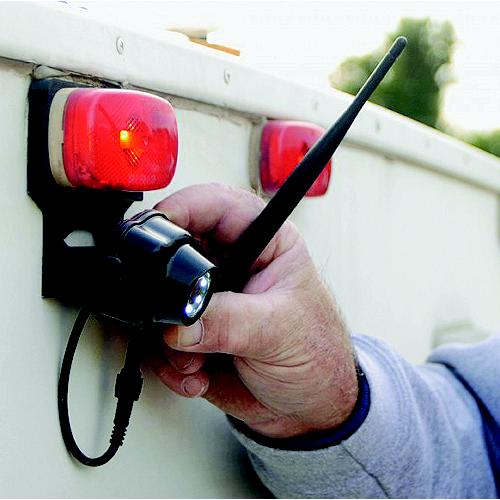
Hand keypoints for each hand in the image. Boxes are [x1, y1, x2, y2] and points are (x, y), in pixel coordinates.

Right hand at [152, 183, 357, 438]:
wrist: (309, 406)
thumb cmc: (317, 355)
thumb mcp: (279, 330)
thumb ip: (229, 322)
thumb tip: (180, 321)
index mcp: (264, 244)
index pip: (217, 205)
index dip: (182, 207)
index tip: (156, 229)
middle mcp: (232, 266)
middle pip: (176, 249)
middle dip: (163, 284)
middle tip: (175, 316)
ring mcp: (209, 299)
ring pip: (159, 297)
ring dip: (168, 338)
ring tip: (198, 360)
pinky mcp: (194, 332)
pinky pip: (160, 339)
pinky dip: (170, 363)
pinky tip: (198, 375)